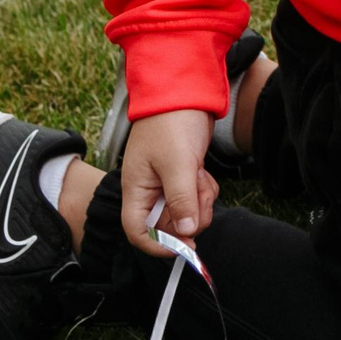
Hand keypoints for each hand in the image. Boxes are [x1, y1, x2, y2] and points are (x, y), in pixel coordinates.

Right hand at [121, 109, 219, 257]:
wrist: (185, 93)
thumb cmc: (171, 124)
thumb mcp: (177, 164)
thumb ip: (181, 200)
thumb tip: (186, 232)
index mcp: (136, 190)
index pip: (137, 232)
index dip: (158, 245)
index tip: (183, 246)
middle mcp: (149, 192)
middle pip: (167, 226)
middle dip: (189, 216)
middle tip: (200, 194)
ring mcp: (167, 185)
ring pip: (186, 213)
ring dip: (200, 200)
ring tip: (200, 176)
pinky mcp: (183, 177)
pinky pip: (196, 198)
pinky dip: (204, 190)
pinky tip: (203, 172)